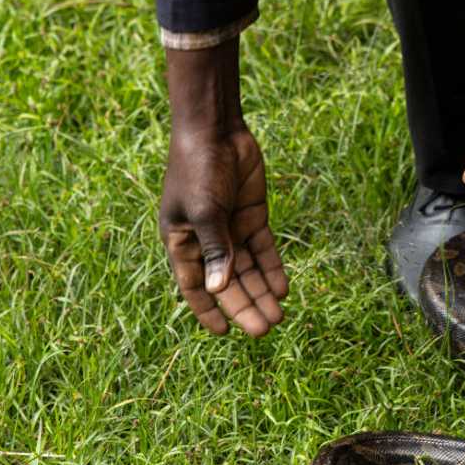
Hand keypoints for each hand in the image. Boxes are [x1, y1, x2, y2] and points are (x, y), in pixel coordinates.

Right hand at [158, 39, 287, 336]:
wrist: (215, 130)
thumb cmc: (197, 169)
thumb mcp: (203, 212)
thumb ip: (215, 249)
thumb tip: (221, 287)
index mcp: (181, 242)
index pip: (195, 286)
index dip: (208, 310)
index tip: (224, 333)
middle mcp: (206, 240)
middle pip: (228, 282)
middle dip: (245, 306)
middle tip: (265, 330)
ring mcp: (230, 228)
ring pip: (248, 269)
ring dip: (262, 292)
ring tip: (279, 316)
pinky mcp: (251, 216)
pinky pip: (263, 249)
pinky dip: (272, 268)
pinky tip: (283, 288)